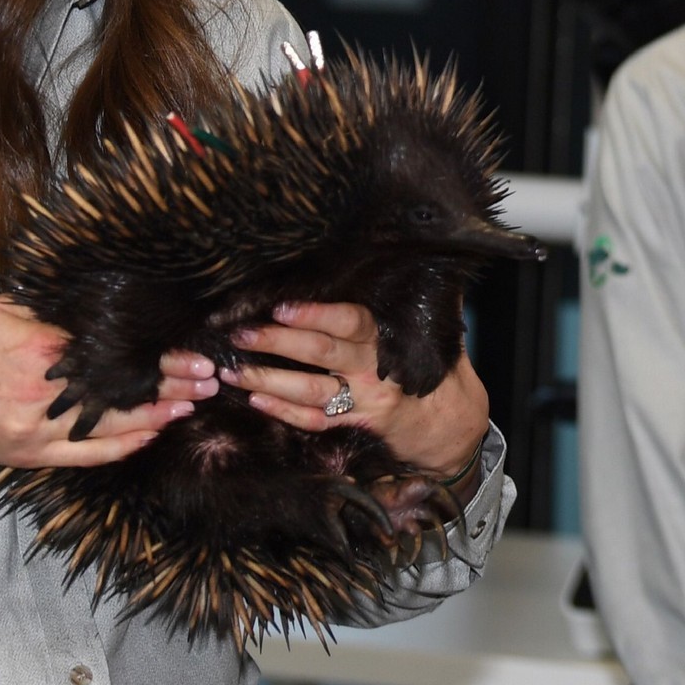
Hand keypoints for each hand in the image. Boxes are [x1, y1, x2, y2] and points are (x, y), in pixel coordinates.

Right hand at [0, 295, 206, 490]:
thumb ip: (46, 307)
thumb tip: (91, 297)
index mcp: (39, 344)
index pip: (112, 344)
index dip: (154, 346)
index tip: (189, 342)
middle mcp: (43, 387)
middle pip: (122, 384)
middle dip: (171, 380)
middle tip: (209, 375)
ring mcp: (36, 426)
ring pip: (111, 422)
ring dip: (156, 413)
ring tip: (192, 402)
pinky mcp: (28, 453)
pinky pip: (86, 454)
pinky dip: (121, 446)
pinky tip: (150, 434)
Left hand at [216, 301, 490, 477]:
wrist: (452, 431)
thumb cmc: (438, 374)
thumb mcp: (439, 334)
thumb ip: (427, 300)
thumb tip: (429, 253)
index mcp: (390, 341)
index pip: (352, 323)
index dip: (316, 315)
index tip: (281, 307)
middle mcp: (375, 371)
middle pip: (323, 354)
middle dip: (278, 342)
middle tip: (240, 333)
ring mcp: (364, 402)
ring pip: (312, 391)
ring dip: (269, 380)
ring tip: (232, 370)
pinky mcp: (355, 427)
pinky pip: (315, 422)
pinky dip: (284, 412)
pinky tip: (256, 400)